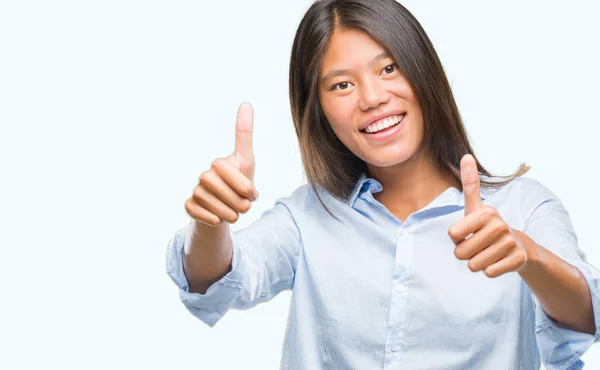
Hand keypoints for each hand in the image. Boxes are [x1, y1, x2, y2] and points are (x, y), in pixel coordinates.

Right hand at [184, 102, 258, 225]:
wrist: (225, 208)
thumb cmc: (238, 184)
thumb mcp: (246, 162)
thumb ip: (245, 135)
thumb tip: (246, 103)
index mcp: (218, 164)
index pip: (233, 175)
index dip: (246, 187)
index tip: (252, 193)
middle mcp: (204, 175)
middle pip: (227, 194)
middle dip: (241, 204)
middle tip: (244, 205)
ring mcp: (195, 191)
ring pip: (216, 207)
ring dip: (230, 214)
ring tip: (234, 212)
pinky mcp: (189, 206)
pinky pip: (201, 215)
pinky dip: (213, 220)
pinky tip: (218, 218)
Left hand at [448, 154, 527, 277]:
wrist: (518, 246)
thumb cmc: (487, 226)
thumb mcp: (476, 206)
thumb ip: (470, 183)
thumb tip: (466, 155)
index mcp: (485, 212)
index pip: (452, 235)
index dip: (456, 238)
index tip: (467, 232)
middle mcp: (499, 225)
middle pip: (460, 253)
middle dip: (465, 253)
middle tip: (478, 245)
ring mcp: (510, 243)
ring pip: (474, 265)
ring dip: (476, 262)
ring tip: (487, 252)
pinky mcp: (517, 259)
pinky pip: (489, 272)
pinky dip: (489, 270)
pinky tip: (497, 261)